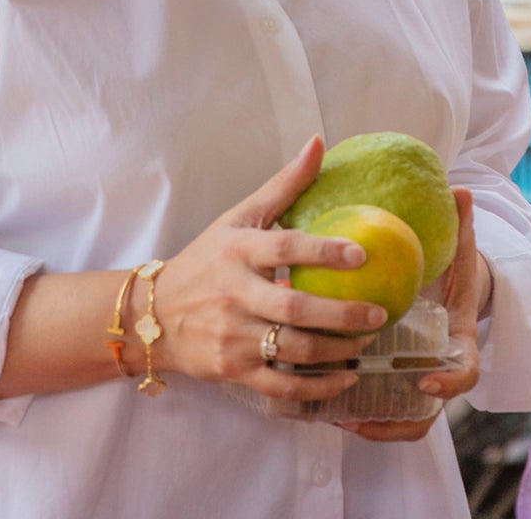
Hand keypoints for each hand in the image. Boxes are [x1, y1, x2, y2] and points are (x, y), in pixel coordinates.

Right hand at [149, 136, 387, 403]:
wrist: (152, 315)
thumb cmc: (207, 260)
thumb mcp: (239, 217)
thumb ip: (283, 185)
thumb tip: (319, 143)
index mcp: (237, 252)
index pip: (283, 248)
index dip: (323, 251)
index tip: (362, 254)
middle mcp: (232, 295)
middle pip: (293, 308)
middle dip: (341, 314)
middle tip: (379, 313)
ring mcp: (232, 336)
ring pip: (292, 351)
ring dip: (336, 352)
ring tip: (368, 343)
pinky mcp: (233, 371)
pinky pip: (282, 386)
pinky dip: (317, 388)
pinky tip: (346, 378)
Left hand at [342, 188, 483, 442]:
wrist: (450, 297)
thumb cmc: (451, 273)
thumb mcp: (458, 251)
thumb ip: (459, 226)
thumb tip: (461, 190)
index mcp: (459, 345)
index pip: (465, 373)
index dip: (450, 383)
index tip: (425, 382)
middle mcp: (440, 373)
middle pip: (427, 413)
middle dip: (397, 419)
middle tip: (362, 413)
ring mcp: (418, 386)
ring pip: (400, 421)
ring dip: (370, 425)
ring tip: (334, 415)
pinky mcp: (396, 389)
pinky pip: (379, 412)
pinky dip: (357, 415)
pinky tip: (324, 405)